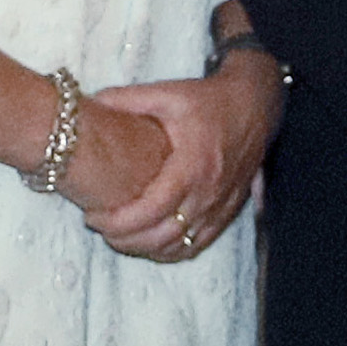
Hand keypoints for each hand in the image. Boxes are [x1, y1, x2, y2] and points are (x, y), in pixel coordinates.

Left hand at [88, 52, 273, 261]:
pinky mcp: (227, 212)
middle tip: (99, 227)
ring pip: (180, 246)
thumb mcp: (168, 94)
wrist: (255, 105)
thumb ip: (127, 99)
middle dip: (126, 240)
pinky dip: (171, 252)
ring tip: (117, 236)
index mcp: (193, 165)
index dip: (120, 221)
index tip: (93, 216)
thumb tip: (91, 103)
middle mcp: (209, 192)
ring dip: (145, 249)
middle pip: (164, 235)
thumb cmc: (209, 100)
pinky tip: (150, 244)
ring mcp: (220, 206)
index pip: (153, 209)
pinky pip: (198, 245)